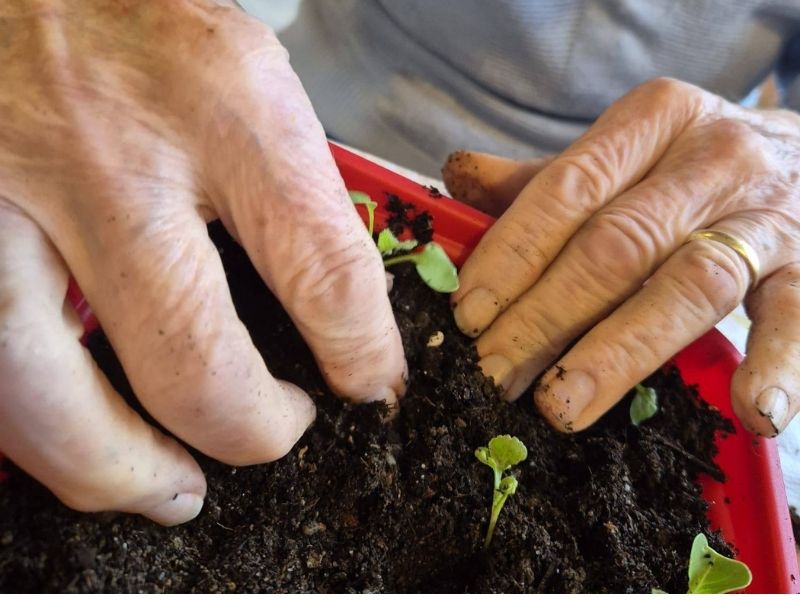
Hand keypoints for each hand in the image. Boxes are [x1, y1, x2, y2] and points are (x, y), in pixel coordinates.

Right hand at [0, 0, 404, 524]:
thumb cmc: (137, 24)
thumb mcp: (243, 75)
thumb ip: (289, 189)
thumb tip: (330, 306)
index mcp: (222, 107)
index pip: (324, 273)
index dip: (361, 355)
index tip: (368, 380)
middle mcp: (110, 159)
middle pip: (193, 363)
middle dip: (253, 429)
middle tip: (280, 431)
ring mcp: (5, 201)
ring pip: (52, 401)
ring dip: (123, 470)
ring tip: (173, 487)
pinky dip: (41, 434)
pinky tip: (82, 442)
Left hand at [443, 78, 799, 436]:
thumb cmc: (698, 162)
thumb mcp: (629, 148)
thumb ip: (546, 175)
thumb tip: (456, 175)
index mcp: (653, 120)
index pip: (567, 190)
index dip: (512, 255)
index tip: (467, 315)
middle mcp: (713, 159)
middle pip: (615, 247)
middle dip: (544, 317)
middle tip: (492, 375)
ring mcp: (769, 216)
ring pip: (688, 286)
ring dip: (619, 352)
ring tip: (562, 406)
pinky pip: (795, 318)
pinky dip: (776, 365)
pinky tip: (751, 413)